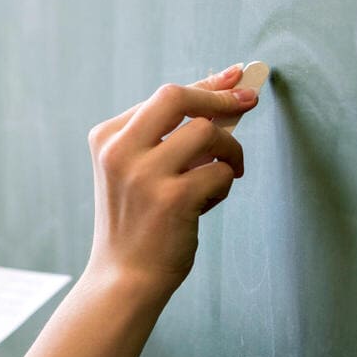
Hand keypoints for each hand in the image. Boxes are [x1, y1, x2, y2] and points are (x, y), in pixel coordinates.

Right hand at [85, 64, 259, 296]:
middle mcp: (120, 150)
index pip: (163, 97)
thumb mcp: (137, 171)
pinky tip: (208, 202)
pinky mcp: (172, 198)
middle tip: (248, 103)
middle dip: (219, 97)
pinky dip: (225, 182)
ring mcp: (144, 174)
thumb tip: (225, 103)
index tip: (236, 78)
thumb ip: (168, 138)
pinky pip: (220, 171)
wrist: (124, 279)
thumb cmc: (138, 223)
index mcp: (107, 137)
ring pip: (207, 132)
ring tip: (223, 174)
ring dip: (228, 151)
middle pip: (178, 97)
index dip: (205, 84)